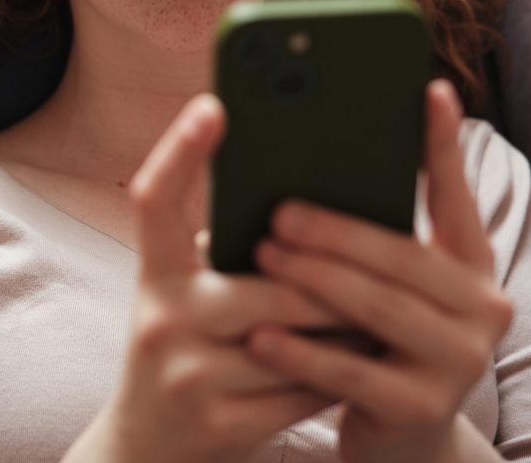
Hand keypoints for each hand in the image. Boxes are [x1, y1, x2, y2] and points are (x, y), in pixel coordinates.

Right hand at [96, 93, 364, 462]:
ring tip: (383, 307)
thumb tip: (309, 205)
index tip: (214, 103)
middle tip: (376, 253)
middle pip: (268, 279)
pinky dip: (338, 371)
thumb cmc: (189, 356)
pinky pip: (303, 386)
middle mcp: (160, 318)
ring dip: (347, 325)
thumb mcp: (188, 300)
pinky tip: (364, 361)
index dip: (179, 150)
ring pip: (297, 334)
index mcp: (153, 275)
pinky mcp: (219, 423)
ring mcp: (187, 374)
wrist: (147, 454)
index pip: (153, 199)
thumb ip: (226, 258)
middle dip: (328, 276)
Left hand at [243, 79, 513, 462]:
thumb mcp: (383, 285)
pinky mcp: (422, 408)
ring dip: (314, 281)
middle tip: (280, 210)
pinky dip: (302, 350)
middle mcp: (482, 309)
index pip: (456, 197)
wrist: (399, 439)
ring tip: (263, 256)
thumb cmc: (378, 339)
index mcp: (471, 266)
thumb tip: (296, 169)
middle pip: (404, 257)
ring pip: (379, 308)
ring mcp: (459, 361)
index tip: (429, 89)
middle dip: (337, 230)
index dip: (441, 144)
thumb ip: (369, 237)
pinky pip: (353, 371)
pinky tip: (260, 334)